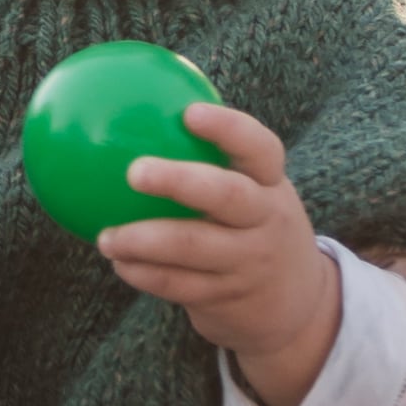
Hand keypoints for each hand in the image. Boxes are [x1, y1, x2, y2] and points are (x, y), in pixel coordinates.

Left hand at [102, 102, 340, 405]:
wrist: (298, 305)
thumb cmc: (253, 227)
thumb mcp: (252, 191)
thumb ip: (211, 158)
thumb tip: (142, 101)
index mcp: (272, 185)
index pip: (260, 149)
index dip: (228, 129)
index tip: (188, 112)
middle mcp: (267, 220)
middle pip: (228, 196)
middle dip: (181, 181)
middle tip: (134, 171)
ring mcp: (249, 262)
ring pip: (194, 248)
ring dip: (144, 240)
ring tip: (106, 236)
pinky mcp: (229, 299)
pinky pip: (180, 286)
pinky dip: (145, 274)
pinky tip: (119, 262)